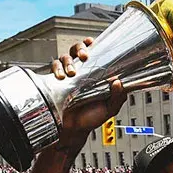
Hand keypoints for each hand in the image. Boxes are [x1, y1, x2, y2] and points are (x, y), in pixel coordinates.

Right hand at [49, 38, 125, 153]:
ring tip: (72, 72)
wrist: (75, 131)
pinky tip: (61, 77)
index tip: (92, 42)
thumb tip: (119, 83)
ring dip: (68, 61)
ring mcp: (66, 75)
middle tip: (84, 55)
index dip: (91, 44)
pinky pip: (53, 68)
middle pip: (76, 49)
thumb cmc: (91, 118)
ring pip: (64, 57)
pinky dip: (57, 69)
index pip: (92, 52)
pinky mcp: (55, 82)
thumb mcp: (109, 108)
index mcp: (93, 73)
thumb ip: (117, 97)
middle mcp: (79, 71)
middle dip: (80, 48)